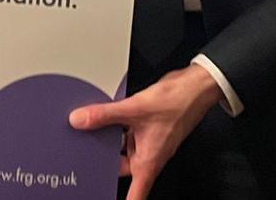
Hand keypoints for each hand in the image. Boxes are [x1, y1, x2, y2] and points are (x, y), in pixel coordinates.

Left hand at [68, 64, 223, 199]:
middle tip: (89, 157)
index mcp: (148, 161)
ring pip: (125, 149)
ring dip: (112, 142)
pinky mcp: (150, 127)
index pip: (136, 193)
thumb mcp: (134, 109)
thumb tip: (79, 121)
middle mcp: (150, 154)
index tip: (106, 198)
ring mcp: (151, 141)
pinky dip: (118, 128)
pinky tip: (108, 117)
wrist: (195, 87)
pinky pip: (130, 134)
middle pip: (123, 168)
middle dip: (107, 163)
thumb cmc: (177, 103)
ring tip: (94, 133)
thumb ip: (104, 115)